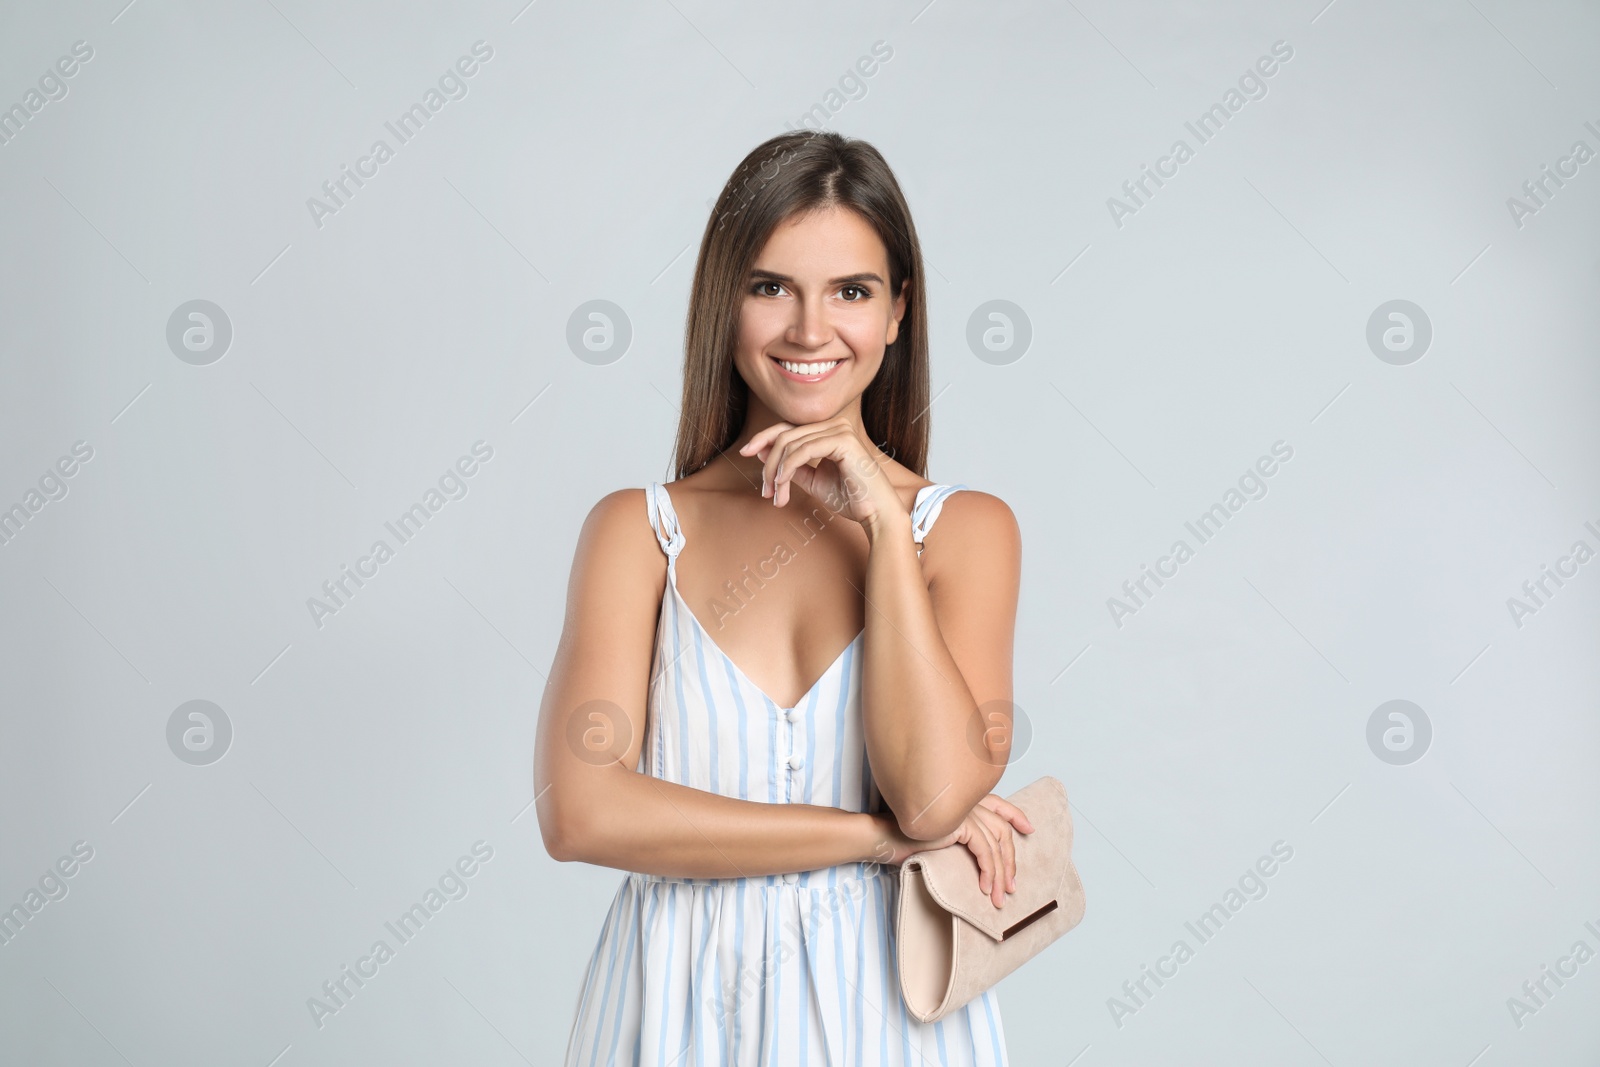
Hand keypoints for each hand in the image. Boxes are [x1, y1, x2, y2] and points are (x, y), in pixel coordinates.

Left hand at [737, 418, 901, 529]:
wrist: (876, 514)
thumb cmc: (850, 499)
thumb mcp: (813, 481)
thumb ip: (790, 466)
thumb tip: (760, 452)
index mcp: (829, 431)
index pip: (788, 428)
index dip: (764, 438)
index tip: (745, 453)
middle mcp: (835, 425)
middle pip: (785, 435)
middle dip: (768, 463)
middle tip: (765, 490)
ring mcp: (840, 430)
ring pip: (790, 444)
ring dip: (776, 472)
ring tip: (776, 495)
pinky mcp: (843, 441)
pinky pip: (803, 451)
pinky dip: (787, 468)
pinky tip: (782, 484)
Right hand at [865, 795, 1034, 908]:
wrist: (884, 838)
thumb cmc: (905, 840)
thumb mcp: (939, 837)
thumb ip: (959, 836)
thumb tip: (979, 858)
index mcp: (960, 799)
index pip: (997, 804)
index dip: (1016, 815)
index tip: (1028, 829)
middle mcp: (965, 801)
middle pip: (1002, 828)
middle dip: (1011, 859)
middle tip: (1012, 885)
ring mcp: (963, 810)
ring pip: (996, 844)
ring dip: (1000, 874)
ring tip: (999, 898)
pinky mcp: (959, 824)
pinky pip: (985, 851)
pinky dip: (989, 871)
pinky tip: (986, 888)